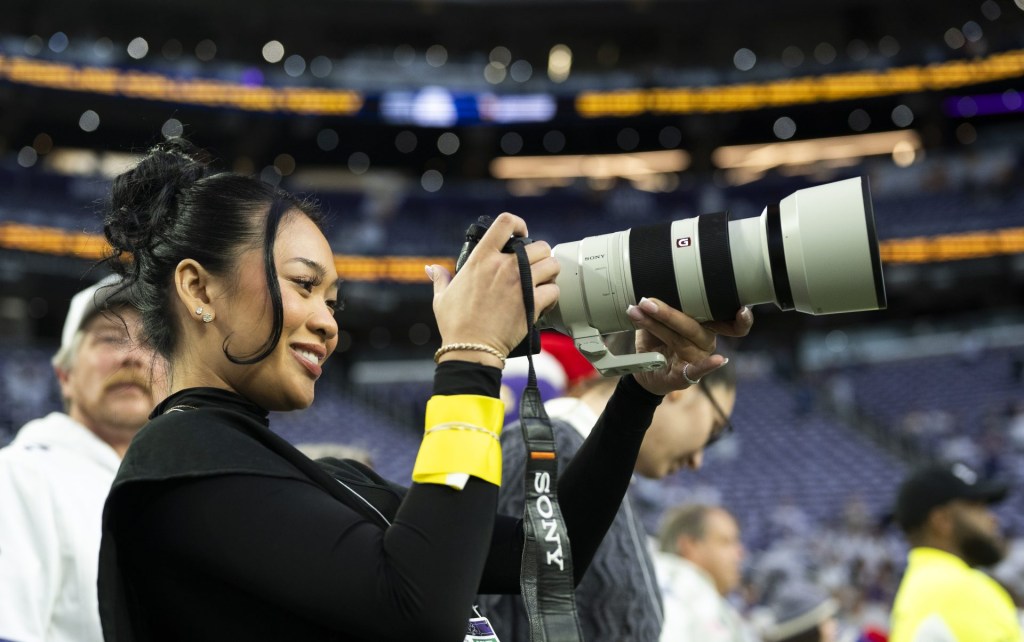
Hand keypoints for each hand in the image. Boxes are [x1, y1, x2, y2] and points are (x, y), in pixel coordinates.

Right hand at [427, 213, 559, 365]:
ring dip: (551, 273)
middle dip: (541, 255)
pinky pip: (554, 290)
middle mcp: (504, 266)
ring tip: (543, 282)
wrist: (471, 348)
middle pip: (539, 246)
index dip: (518, 224)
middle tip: (536, 266)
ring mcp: (521, 283)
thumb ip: (441, 278)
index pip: (505, 223)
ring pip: (552, 265)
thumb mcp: (442, 297)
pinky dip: (552, 295)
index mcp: (482, 258)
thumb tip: (432, 270)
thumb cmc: (455, 324)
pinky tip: (544, 301)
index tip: (521, 233)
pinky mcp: (533, 303)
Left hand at [626, 298, 752, 395]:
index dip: (740, 319)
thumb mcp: (656, 320)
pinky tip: (718, 360)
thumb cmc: (654, 340)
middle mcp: (705, 341)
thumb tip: (649, 290)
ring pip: (683, 340)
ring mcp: (697, 358)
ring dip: (657, 326)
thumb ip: (660, 306)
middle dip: (668, 313)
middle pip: (693, 326)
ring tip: (638, 314)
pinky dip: (708, 365)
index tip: (743, 308)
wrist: (642, 372)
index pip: (726, 320)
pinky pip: (699, 370)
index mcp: (703, 324)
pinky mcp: (687, 376)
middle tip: (647, 302)